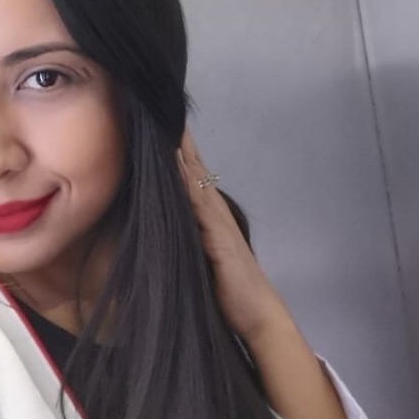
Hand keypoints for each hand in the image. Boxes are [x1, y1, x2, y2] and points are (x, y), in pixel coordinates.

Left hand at [177, 129, 286, 341]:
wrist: (257, 314)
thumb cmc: (229, 290)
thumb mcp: (201, 255)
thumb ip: (188, 235)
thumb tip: (166, 223)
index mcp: (208, 215)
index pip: (189, 173)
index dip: (177, 147)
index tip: (160, 120)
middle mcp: (214, 211)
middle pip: (193, 166)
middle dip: (178, 138)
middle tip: (162, 104)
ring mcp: (217, 223)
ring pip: (195, 179)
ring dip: (181, 152)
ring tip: (165, 123)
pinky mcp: (218, 239)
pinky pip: (198, 207)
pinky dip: (186, 185)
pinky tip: (174, 168)